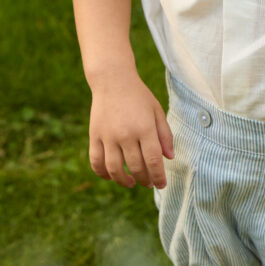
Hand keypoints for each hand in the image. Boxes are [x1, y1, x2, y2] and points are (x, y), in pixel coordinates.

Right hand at [89, 74, 173, 188]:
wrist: (113, 81)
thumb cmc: (139, 96)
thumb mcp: (157, 111)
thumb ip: (165, 135)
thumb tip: (169, 158)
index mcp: (144, 128)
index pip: (153, 160)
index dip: (158, 176)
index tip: (161, 184)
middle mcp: (126, 134)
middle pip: (136, 167)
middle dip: (145, 179)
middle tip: (149, 183)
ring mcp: (108, 136)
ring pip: (115, 169)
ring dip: (124, 181)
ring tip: (132, 183)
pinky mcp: (94, 135)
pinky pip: (96, 161)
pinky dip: (103, 173)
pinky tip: (111, 176)